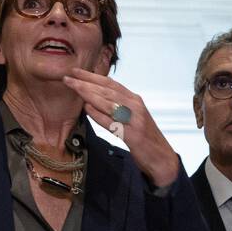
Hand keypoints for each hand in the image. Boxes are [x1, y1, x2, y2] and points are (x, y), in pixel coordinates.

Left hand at [62, 68, 180, 186]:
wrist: (162, 158)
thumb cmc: (145, 138)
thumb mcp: (133, 117)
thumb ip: (119, 107)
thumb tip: (96, 99)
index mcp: (135, 100)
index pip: (111, 83)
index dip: (92, 76)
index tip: (76, 71)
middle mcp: (136, 106)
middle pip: (107, 90)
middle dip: (86, 82)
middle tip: (68, 77)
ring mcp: (135, 120)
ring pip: (108, 102)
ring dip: (89, 94)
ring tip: (73, 87)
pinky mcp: (133, 135)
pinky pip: (112, 122)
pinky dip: (99, 115)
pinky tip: (87, 108)